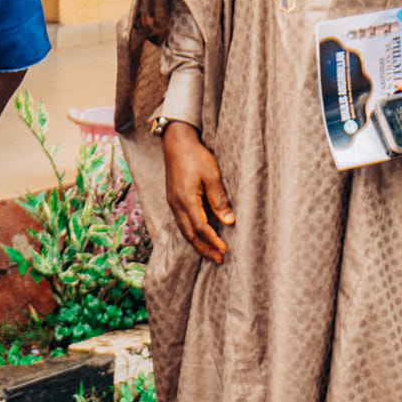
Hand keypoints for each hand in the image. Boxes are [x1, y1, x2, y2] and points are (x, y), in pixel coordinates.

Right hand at [162, 122, 234, 263]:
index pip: (200, 227)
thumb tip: (229, 221)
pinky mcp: (173, 198)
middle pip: (189, 233)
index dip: (213, 240)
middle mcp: (176, 204)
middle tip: (218, 260)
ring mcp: (172, 201)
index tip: (225, 250)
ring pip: (183, 229)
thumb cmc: (195, 156)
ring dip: (197, 243)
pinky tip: (198, 235)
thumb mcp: (212, 176)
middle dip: (204, 248)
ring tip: (210, 252)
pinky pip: (180, 222)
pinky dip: (190, 233)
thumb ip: (219, 199)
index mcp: (186, 199)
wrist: (176, 142)